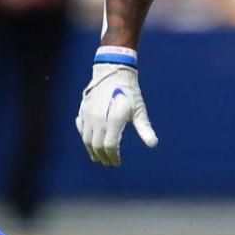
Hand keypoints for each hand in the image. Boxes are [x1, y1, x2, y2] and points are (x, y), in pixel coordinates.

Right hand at [75, 48, 157, 165]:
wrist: (113, 71)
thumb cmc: (129, 92)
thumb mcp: (139, 109)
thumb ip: (144, 128)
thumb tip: (153, 144)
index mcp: (114, 120)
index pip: (111, 146)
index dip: (114, 157)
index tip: (117, 162)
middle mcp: (99, 119)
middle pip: (97, 146)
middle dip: (103, 157)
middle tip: (109, 162)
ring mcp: (88, 115)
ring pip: (86, 139)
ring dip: (92, 150)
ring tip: (99, 157)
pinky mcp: (83, 110)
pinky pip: (81, 129)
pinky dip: (86, 139)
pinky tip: (91, 143)